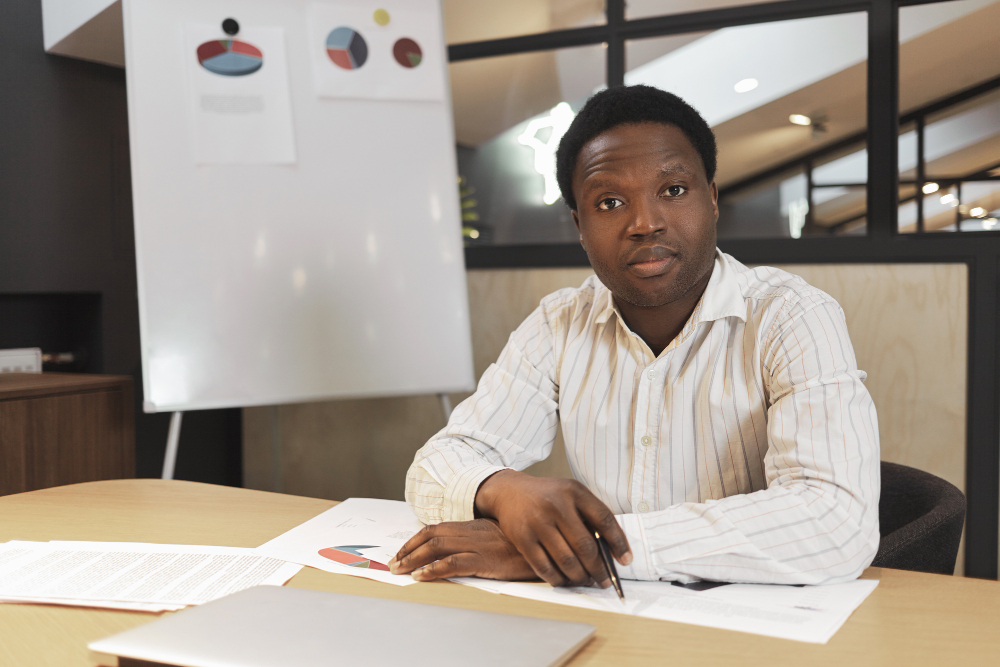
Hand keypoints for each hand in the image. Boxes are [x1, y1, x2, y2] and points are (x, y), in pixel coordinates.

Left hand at [388, 519, 537, 581]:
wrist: (552, 546)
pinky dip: (434, 569)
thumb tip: (460, 549)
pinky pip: (454, 563)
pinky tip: (423, 576)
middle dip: (409, 549)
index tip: (402, 551)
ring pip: (438, 547)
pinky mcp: (487, 560)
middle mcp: (474, 532)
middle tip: (394, 563)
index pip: (438, 528)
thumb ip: (481, 539)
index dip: (416, 540)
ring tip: (401, 570)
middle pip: (432, 536)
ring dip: (414, 559)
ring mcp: (480, 545)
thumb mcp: (501, 538)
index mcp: (475, 525)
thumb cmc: (527, 545)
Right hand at [474, 470, 631, 587]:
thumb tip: (612, 550)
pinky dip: (558, 579)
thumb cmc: (548, 496)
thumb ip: (590, 515)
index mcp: (574, 492)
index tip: (625, 561)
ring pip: (567, 560)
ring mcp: (538, 522)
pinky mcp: (522, 538)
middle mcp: (556, 505)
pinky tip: (564, 581)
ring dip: (580, 577)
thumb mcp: (571, 494)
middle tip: (605, 580)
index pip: (604, 519)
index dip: (619, 543)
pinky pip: (544, 567)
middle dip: (599, 569)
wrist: (510, 491)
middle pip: (586, 546)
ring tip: (586, 581)